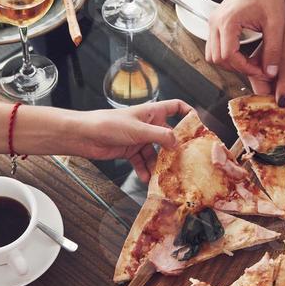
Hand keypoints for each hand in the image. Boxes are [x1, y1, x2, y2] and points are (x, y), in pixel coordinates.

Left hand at [65, 99, 192, 180]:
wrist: (85, 136)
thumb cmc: (109, 124)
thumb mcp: (139, 130)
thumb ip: (161, 136)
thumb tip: (178, 143)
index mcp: (151, 112)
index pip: (175, 107)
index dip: (187, 113)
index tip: (198, 125)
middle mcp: (147, 125)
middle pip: (168, 135)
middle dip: (175, 148)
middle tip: (185, 160)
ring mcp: (139, 138)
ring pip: (156, 152)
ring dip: (159, 164)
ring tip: (165, 175)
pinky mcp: (130, 151)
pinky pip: (142, 162)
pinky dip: (144, 170)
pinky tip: (146, 178)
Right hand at [207, 0, 283, 83]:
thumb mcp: (275, 22)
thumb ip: (274, 50)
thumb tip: (271, 71)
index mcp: (228, 21)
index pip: (229, 56)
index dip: (245, 68)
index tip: (261, 69)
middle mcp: (216, 22)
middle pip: (217, 59)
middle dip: (237, 67)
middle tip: (257, 67)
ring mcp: (214, 22)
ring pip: (213, 54)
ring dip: (231, 62)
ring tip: (251, 61)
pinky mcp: (217, 22)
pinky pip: (216, 45)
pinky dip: (228, 54)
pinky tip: (245, 52)